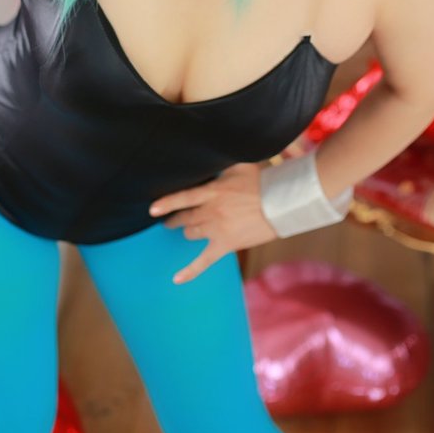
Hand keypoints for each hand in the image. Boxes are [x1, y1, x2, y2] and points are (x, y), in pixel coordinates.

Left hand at [148, 161, 278, 284]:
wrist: (282, 203)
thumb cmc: (263, 181)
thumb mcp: (240, 164)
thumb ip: (222, 161)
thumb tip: (212, 153)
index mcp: (213, 192)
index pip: (183, 197)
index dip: (166, 203)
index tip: (152, 209)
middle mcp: (211, 211)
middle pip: (185, 217)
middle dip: (176, 219)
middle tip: (170, 220)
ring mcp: (217, 229)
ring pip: (192, 233)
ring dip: (188, 231)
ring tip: (187, 230)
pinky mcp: (226, 245)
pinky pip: (204, 261)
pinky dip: (189, 271)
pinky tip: (176, 279)